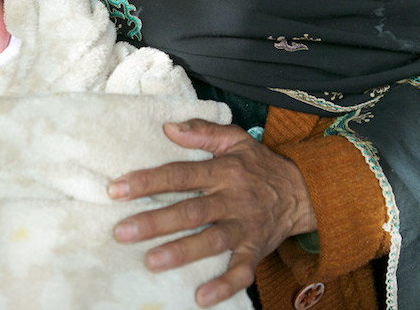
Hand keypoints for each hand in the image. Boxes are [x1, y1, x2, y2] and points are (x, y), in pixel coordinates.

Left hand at [108, 119, 316, 307]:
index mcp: (224, 170)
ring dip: (182, 252)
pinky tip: (201, 297)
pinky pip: (242, 271)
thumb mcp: (235, 138)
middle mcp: (232, 199)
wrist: (302, 191)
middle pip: (190, 211)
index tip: (117, 189)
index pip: (180, 174)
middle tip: (122, 231)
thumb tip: (168, 126)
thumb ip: (202, 131)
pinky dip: (224, 286)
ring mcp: (245, 227)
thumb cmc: (259, 163)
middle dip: (155, 222)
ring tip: (151, 262)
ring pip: (211, 240)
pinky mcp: (256, 250)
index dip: (148, 181)